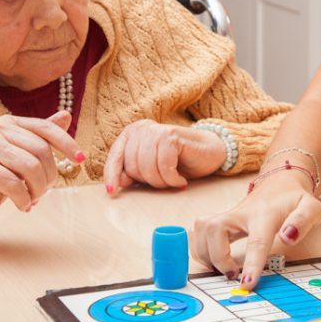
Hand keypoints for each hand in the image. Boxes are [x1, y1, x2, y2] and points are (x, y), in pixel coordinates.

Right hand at [0, 111, 83, 234]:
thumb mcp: (22, 155)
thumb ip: (41, 137)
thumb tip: (66, 115)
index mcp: (9, 122)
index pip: (45, 128)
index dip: (67, 144)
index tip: (81, 160)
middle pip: (40, 151)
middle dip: (49, 176)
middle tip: (43, 191)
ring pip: (30, 167)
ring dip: (38, 190)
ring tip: (33, 199)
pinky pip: (14, 183)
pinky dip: (24, 199)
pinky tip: (23, 205)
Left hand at [103, 120, 226, 193]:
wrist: (208, 152)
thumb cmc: (178, 161)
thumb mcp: (151, 168)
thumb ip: (133, 173)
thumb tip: (117, 184)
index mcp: (131, 133)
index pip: (115, 157)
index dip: (112, 176)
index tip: (112, 192)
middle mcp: (141, 128)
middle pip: (132, 167)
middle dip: (148, 181)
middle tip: (164, 181)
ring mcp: (156, 130)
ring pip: (147, 169)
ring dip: (162, 182)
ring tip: (173, 181)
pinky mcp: (171, 136)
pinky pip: (164, 167)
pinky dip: (173, 179)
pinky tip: (181, 180)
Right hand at [191, 171, 320, 289]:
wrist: (280, 184)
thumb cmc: (295, 201)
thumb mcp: (312, 209)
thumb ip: (303, 222)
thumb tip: (287, 238)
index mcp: (265, 215)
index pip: (256, 241)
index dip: (250, 264)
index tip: (246, 283)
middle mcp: (240, 213)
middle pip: (215, 229)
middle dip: (218, 257)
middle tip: (233, 274)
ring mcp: (227, 215)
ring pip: (202, 229)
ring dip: (206, 254)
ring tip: (224, 269)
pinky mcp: (218, 219)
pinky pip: (198, 232)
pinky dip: (199, 249)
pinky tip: (213, 259)